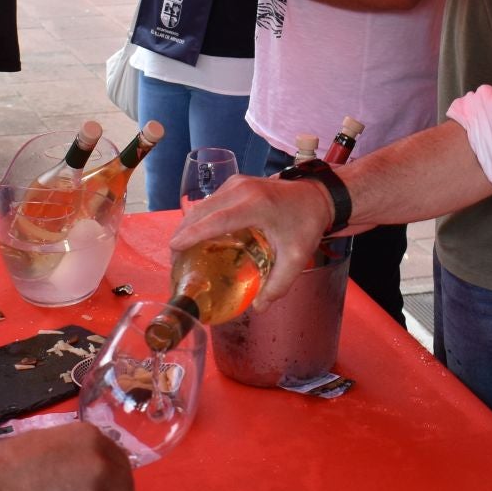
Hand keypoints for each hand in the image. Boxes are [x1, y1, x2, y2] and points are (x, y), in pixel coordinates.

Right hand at [170, 174, 333, 311]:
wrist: (317, 196)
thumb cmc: (306, 224)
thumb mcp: (296, 258)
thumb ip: (278, 284)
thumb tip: (258, 308)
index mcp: (256, 206)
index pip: (217, 220)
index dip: (193, 233)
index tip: (174, 247)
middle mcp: (242, 190)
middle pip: (202, 211)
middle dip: (183, 233)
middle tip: (175, 261)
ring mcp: (237, 183)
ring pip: (203, 205)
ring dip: (189, 226)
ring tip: (182, 252)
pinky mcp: (236, 183)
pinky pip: (211, 202)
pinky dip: (199, 218)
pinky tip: (197, 237)